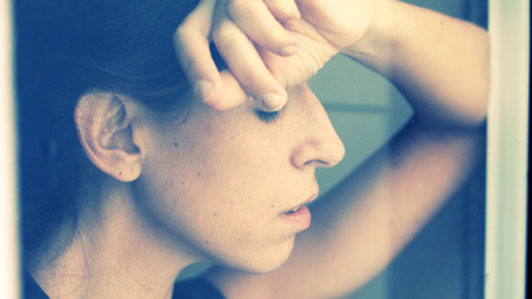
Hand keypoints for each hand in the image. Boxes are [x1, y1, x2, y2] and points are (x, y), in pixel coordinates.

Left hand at [174, 0, 381, 109]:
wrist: (338, 27)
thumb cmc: (298, 49)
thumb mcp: (267, 78)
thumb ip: (235, 88)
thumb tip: (209, 99)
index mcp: (215, 23)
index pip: (187, 37)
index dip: (193, 65)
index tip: (208, 95)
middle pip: (221, 33)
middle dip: (250, 72)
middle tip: (276, 99)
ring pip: (238, 9)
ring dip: (270, 39)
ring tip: (290, 47)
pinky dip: (283, 13)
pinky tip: (293, 18)